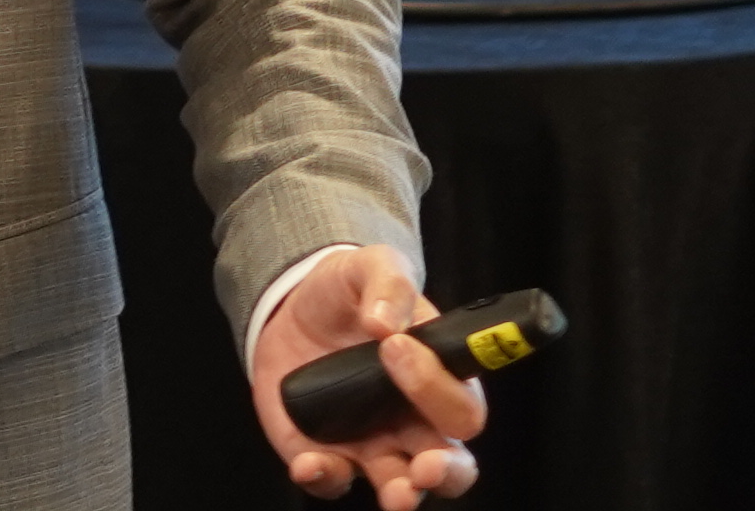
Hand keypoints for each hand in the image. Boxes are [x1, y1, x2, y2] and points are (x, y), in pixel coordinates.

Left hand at [249, 245, 484, 507]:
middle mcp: (414, 424)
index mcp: (438, 380)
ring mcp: (374, 446)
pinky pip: (334, 481)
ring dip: (400, 493)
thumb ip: (389, 283)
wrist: (293, 308)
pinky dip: (325, 477)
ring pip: (401, 487)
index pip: (462, 403)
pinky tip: (309, 462)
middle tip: (427, 465)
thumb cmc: (350, 292)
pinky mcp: (330, 456)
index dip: (439, 388)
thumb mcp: (371, 267)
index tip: (397, 349)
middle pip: (452, 465)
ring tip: (395, 493)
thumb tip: (385, 321)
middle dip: (446, 472)